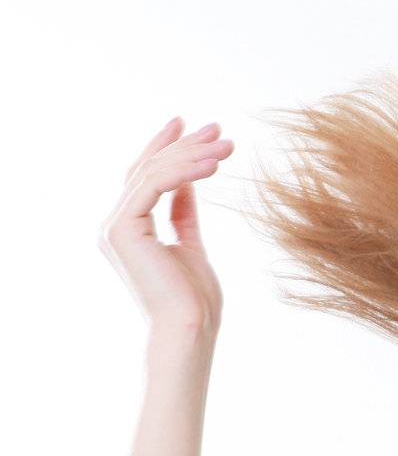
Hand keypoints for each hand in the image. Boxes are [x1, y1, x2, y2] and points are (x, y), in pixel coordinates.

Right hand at [98, 117, 234, 333]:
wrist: (190, 329)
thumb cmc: (194, 300)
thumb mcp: (191, 244)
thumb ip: (183, 213)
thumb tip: (188, 183)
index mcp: (127, 229)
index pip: (144, 177)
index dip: (167, 148)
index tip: (194, 127)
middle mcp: (113, 225)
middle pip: (148, 170)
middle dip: (184, 145)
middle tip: (218, 129)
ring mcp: (114, 227)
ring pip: (152, 173)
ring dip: (192, 154)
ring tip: (226, 145)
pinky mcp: (123, 229)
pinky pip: (155, 185)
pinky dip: (185, 171)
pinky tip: (213, 164)